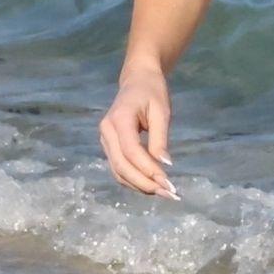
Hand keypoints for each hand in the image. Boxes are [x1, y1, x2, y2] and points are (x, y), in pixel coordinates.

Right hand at [99, 68, 179, 198]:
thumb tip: (165, 166)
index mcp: (119, 119)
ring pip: (118, 171)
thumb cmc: (152, 92)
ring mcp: (105, 140)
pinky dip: (134, 181)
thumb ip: (160, 138)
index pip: (131, 151)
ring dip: (139, 186)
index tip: (168, 183)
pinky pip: (119, 169)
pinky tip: (152, 186)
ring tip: (164, 193)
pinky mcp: (109, 147)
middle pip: (121, 166)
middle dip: (144, 183)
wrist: (137, 80)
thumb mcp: (161, 112)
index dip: (148, 169)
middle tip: (169, 193)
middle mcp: (106, 132)